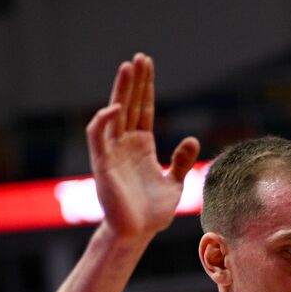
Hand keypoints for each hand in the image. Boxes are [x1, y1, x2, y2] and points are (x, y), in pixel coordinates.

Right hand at [86, 53, 199, 240]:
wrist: (137, 234)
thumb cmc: (152, 212)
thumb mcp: (174, 183)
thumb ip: (181, 161)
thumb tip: (191, 138)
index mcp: (142, 146)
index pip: (144, 109)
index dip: (146, 88)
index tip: (148, 65)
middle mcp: (125, 144)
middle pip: (130, 104)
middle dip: (134, 81)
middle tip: (140, 57)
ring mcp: (113, 152)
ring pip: (114, 113)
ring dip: (121, 90)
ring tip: (128, 67)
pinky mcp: (103, 163)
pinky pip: (99, 136)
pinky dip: (105, 120)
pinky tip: (117, 107)